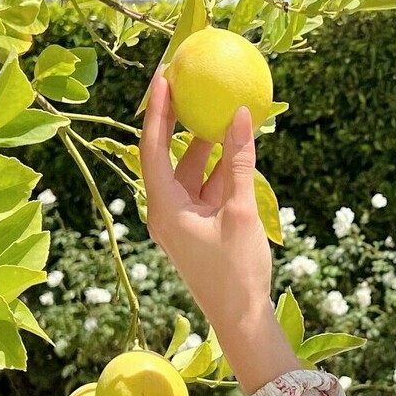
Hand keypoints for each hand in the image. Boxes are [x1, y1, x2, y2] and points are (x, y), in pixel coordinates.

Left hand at [140, 65, 274, 335]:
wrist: (241, 319)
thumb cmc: (237, 270)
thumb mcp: (241, 210)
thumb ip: (239, 162)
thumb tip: (242, 115)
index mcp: (164, 208)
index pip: (153, 148)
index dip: (157, 110)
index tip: (163, 77)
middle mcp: (165, 210)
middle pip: (166, 154)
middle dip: (176, 119)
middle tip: (186, 81)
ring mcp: (181, 219)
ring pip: (189, 170)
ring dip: (203, 142)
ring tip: (215, 104)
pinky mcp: (197, 226)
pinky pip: (204, 187)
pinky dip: (218, 166)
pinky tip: (235, 144)